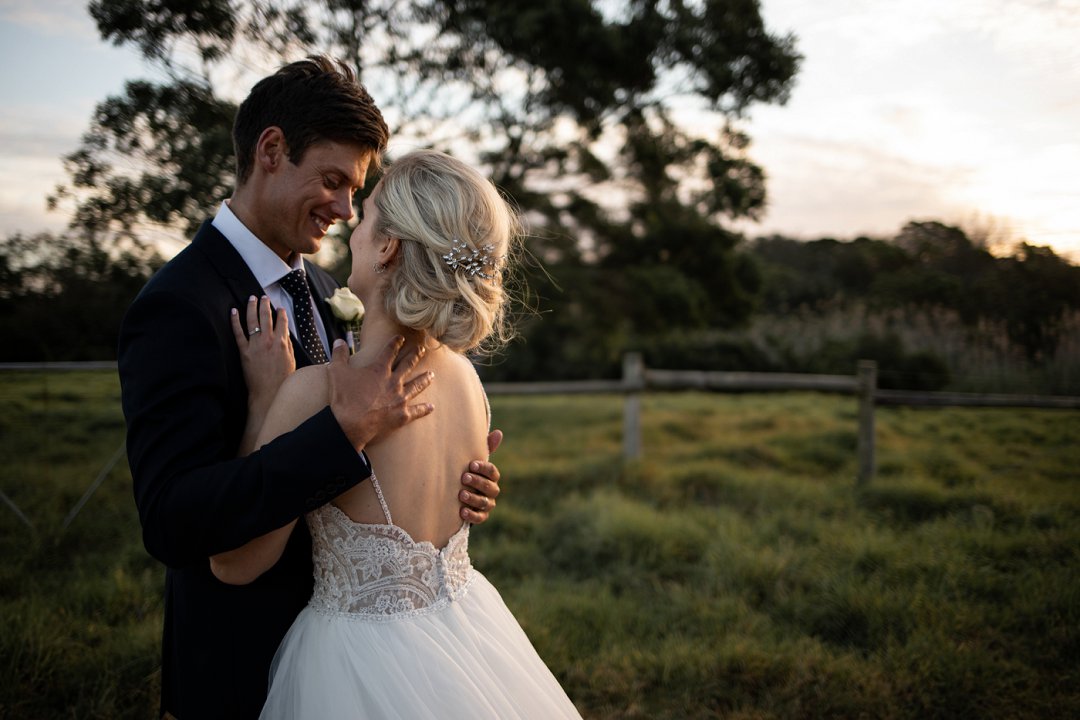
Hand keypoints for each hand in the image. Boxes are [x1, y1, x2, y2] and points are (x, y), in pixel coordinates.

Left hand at [231, 295, 294, 406]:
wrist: (269, 393)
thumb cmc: (282, 381)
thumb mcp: (291, 361)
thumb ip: (289, 346)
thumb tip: (286, 335)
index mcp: (282, 343)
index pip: (282, 322)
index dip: (280, 313)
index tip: (279, 308)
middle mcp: (269, 341)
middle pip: (267, 317)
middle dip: (265, 305)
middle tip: (263, 297)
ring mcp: (256, 345)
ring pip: (253, 321)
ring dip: (252, 307)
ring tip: (252, 298)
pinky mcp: (244, 351)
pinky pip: (238, 333)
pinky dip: (235, 321)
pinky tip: (234, 311)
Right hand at [328, 336, 434, 450]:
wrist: (350, 424)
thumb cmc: (343, 398)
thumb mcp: (336, 371)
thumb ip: (339, 354)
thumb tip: (339, 341)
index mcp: (379, 369)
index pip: (390, 351)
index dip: (396, 343)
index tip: (402, 338)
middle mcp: (393, 381)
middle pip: (408, 365)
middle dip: (415, 356)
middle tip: (422, 350)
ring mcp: (400, 398)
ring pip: (416, 385)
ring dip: (424, 379)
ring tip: (432, 374)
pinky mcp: (402, 415)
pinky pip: (417, 411)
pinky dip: (424, 409)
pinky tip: (431, 406)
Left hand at [459, 429, 502, 523]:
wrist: (458, 494)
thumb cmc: (468, 472)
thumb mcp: (474, 461)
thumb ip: (485, 448)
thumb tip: (499, 433)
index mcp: (492, 477)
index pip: (492, 472)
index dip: (483, 468)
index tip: (471, 464)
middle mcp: (492, 491)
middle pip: (489, 487)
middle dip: (477, 482)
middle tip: (464, 478)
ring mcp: (488, 504)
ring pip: (485, 503)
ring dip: (473, 498)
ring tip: (461, 494)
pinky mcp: (481, 516)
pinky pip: (480, 518)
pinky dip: (472, 515)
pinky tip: (462, 511)